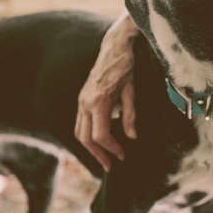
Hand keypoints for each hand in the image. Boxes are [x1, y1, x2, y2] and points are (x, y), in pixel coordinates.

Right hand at [75, 12, 139, 170]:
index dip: (111, 149)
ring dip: (91, 148)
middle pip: (86, 138)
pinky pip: (81, 123)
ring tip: (105, 157)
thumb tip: (132, 138)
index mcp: (99, 101)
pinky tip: (101, 140)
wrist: (114, 46)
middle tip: (112, 165)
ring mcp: (81, 100)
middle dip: (98, 154)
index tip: (123, 155)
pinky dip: (89, 135)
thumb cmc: (126, 67)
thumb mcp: (132, 91)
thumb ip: (131, 116)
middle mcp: (85, 102)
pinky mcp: (82, 98)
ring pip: (80, 132)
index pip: (100, 135)